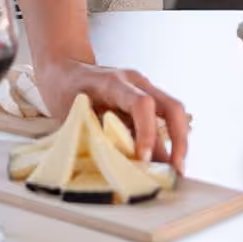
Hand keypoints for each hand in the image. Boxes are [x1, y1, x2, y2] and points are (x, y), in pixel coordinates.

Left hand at [33, 57, 189, 170]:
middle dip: (178, 141)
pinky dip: (169, 140)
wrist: (64, 69)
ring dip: (178, 143)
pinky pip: (165, 118)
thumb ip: (94, 134)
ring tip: (173, 172)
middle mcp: (135, 82)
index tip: (143, 159)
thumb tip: (116, 166)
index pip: (142, 104)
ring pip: (174, 113)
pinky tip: (165, 161)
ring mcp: (144, 88)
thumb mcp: (71, 114)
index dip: (146, 133)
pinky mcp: (147, 98)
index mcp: (113, 82)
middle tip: (175, 171)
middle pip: (172, 106)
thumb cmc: (63, 91)